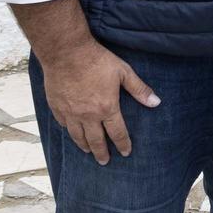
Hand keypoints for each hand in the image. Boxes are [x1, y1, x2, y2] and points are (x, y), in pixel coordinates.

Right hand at [39, 39, 158, 164]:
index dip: (123, 144)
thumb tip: (156, 103)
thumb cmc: (97, 60)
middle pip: (96, 141)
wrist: (66, 51)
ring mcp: (70, 113)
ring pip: (77, 136)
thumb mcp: (123, 72)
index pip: (117, 133)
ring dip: (84, 146)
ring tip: (88, 151)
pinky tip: (71, 132)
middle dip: (102, 153)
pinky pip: (63, 124)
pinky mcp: (56, 106)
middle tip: (105, 161)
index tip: (126, 152)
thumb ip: (139, 90)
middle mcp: (88, 115)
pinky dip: (69, 131)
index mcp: (106, 108)